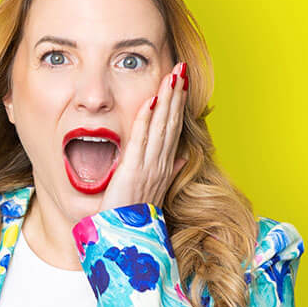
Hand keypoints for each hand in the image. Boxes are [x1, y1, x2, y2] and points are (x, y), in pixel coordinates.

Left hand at [99, 61, 188, 211]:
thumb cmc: (135, 217)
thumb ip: (167, 172)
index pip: (173, 129)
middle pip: (171, 122)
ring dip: (167, 100)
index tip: (182, 83)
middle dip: (176, 94)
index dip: (178, 105)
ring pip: (161, 127)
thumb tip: (179, 158)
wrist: (125, 239)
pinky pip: (142, 140)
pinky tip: (150, 100)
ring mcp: (149, 168)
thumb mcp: (154, 192)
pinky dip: (146, 119)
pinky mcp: (133, 172)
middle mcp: (160, 165)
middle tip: (181, 68)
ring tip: (172, 75)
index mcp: (164, 167)